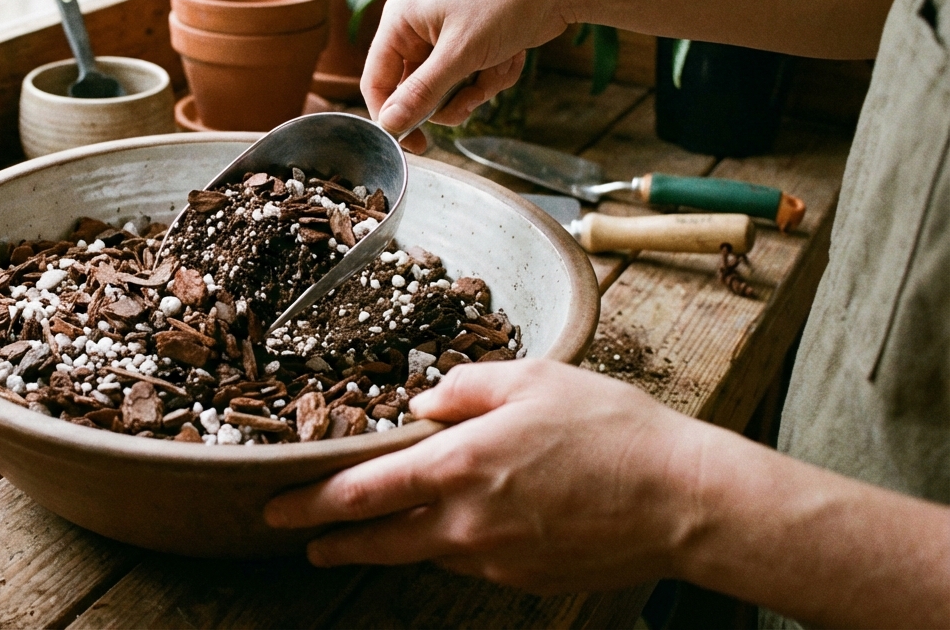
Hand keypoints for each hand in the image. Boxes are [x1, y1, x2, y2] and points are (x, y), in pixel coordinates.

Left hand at [264, 359, 716, 592]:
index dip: (311, 503)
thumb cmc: (613, 429)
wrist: (683, 501)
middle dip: (330, 542)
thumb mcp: (533, 379)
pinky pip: (471, 561)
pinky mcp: (524, 581)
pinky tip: (467, 525)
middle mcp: (466, 523)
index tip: (276, 509)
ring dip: (395, 541)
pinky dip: (454, 544)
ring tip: (375, 530)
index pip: (361, 492)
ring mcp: (494, 560)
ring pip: (425, 551)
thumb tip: (422, 401)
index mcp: (459, 466)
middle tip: (302, 542)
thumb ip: (465, 387)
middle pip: (377, 540)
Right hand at [362, 0, 574, 152]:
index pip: (377, 81)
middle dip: (449, 99)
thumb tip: (389, 124)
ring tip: (496, 67)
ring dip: (476, 90)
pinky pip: (470, 85)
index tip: (413, 143)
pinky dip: (492, 78)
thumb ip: (421, 93)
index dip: (391, 115)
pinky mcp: (470, 50)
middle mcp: (417, 32)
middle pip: (415, 93)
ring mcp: (444, 42)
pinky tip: (510, 56)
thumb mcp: (459, 53)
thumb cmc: (503, 2)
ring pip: (446, 94)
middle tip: (471, 98)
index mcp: (400, 22)